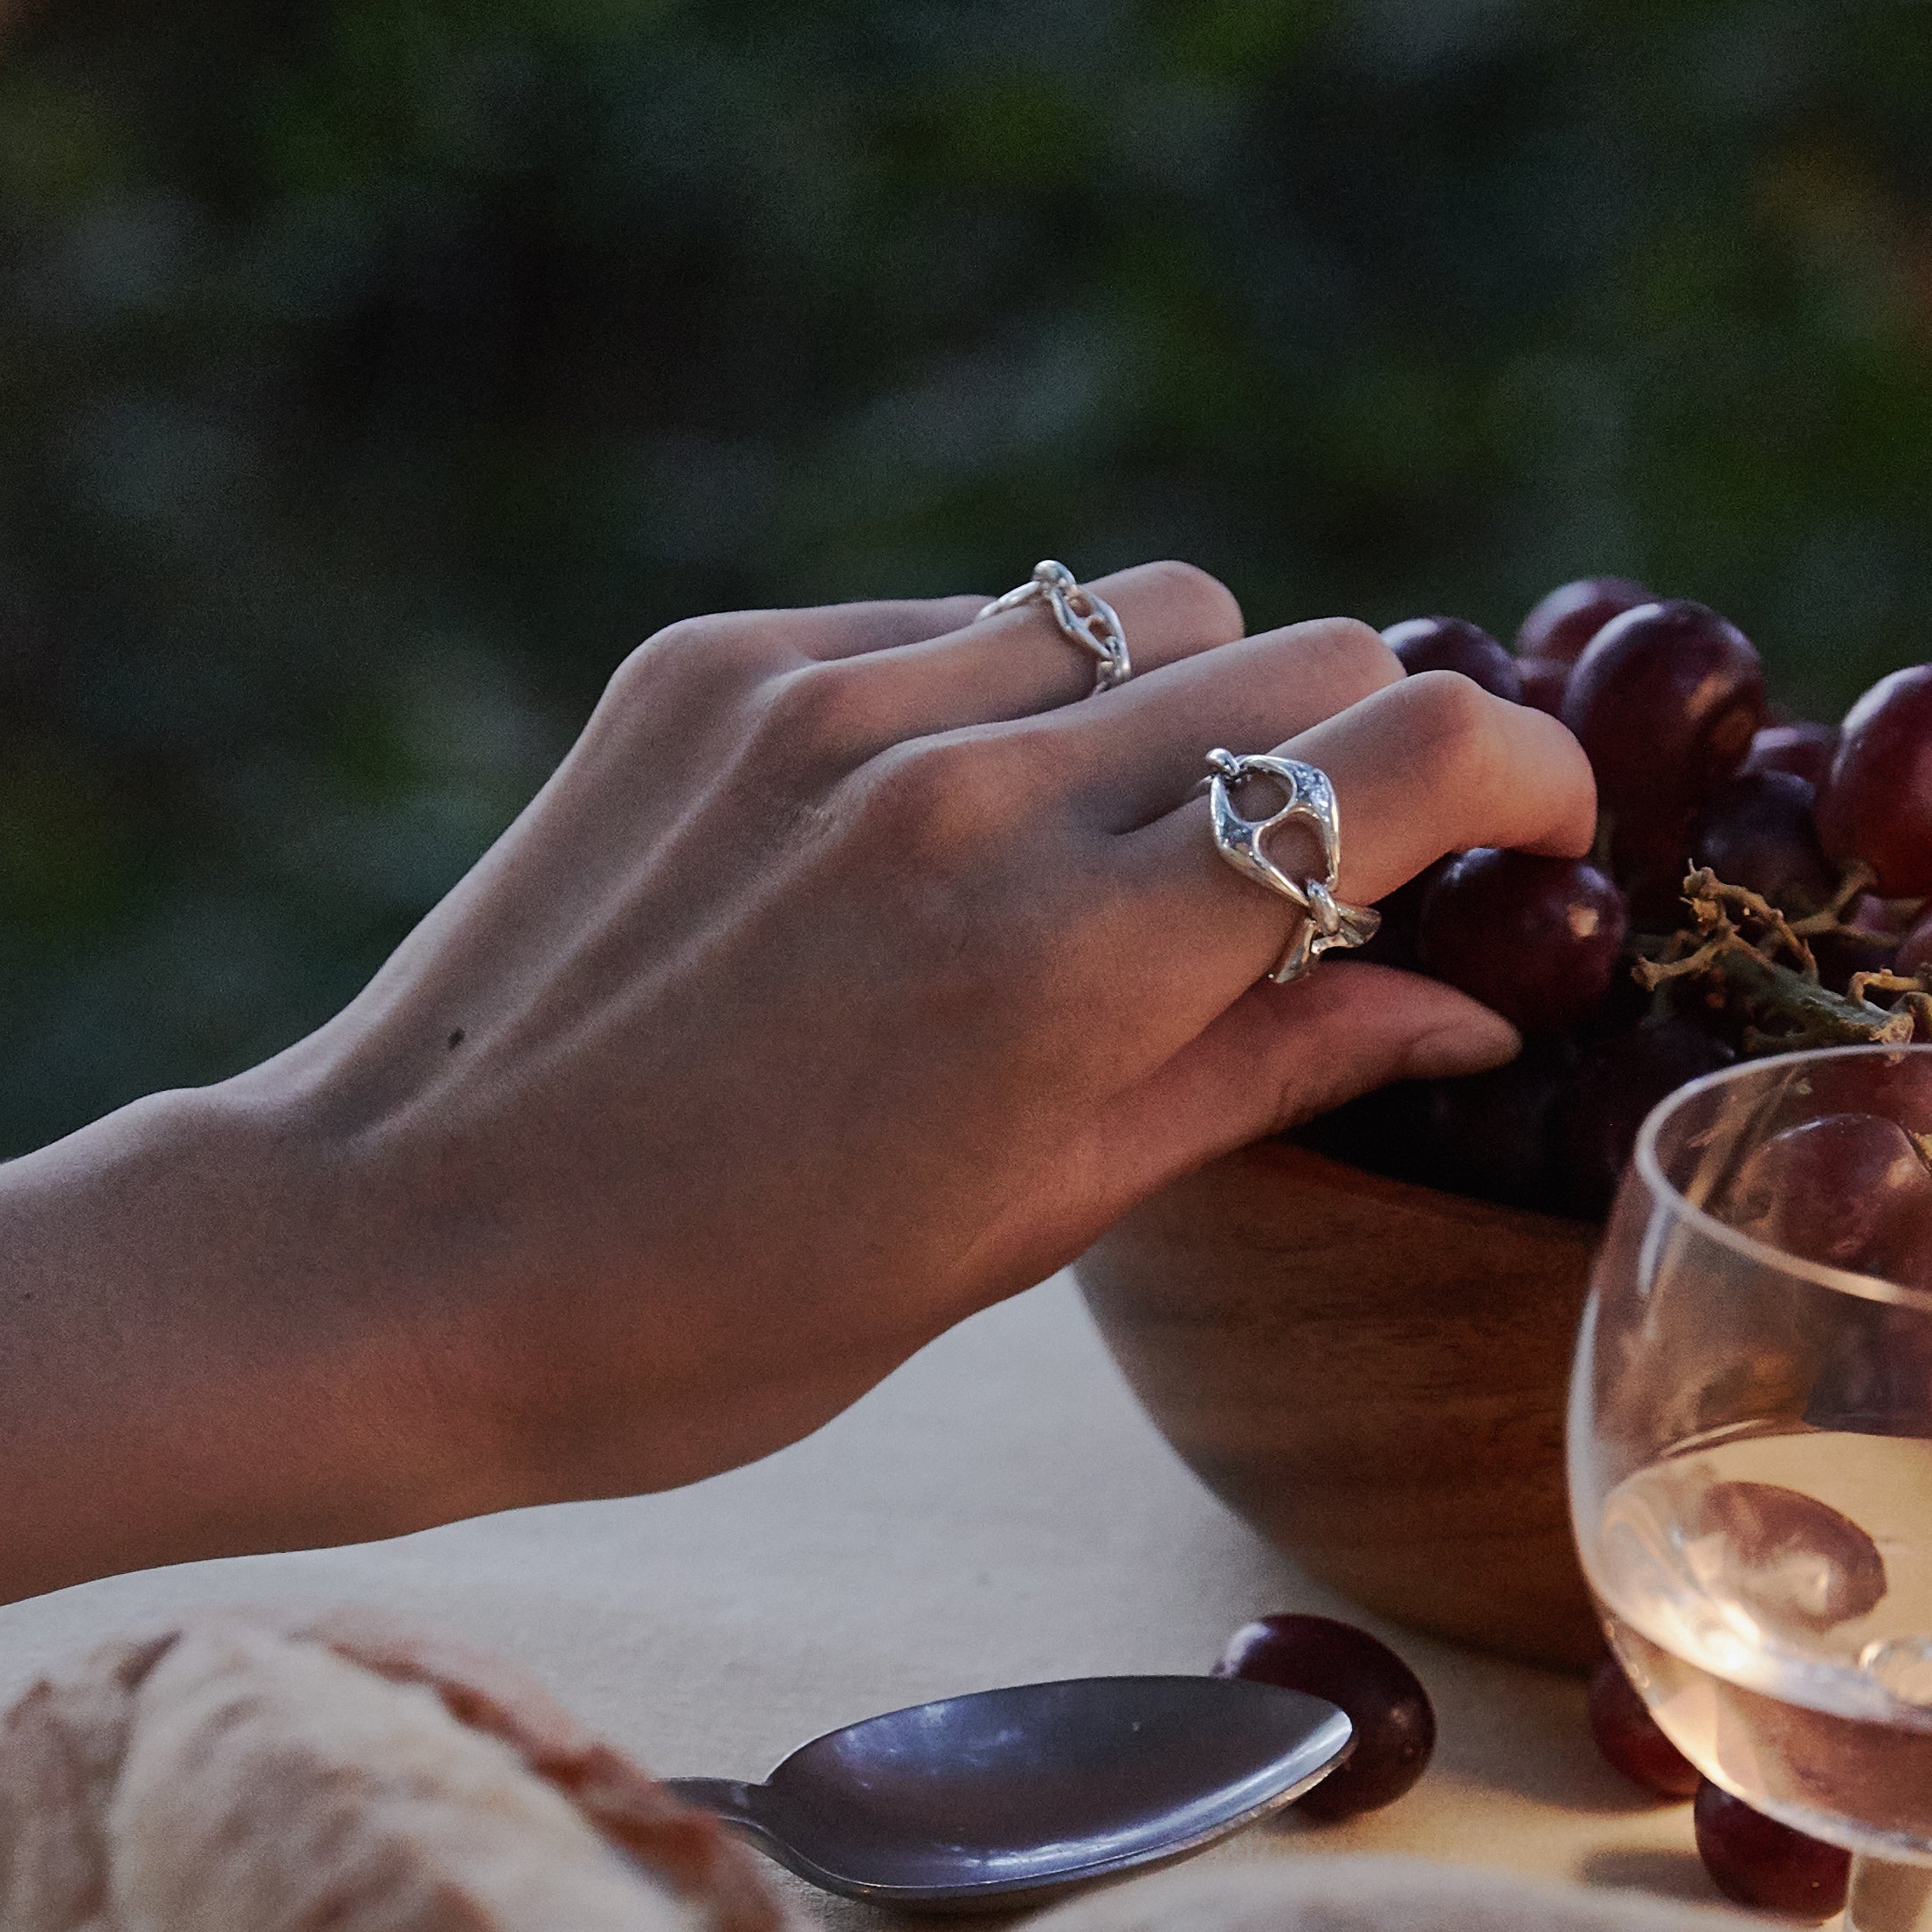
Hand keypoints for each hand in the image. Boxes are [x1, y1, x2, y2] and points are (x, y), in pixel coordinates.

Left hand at [225, 566, 1591, 1499]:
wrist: (387, 1259)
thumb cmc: (705, 1320)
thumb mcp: (1016, 1238)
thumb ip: (1250, 1080)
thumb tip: (1463, 1007)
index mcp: (1071, 966)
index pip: (1402, 759)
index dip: (1524, 778)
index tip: (1544, 834)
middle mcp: (969, 791)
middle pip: (1295, 657)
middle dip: (1368, 749)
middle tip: (1341, 869)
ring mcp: (831, 701)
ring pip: (1132, 611)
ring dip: (1187, 707)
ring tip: (1129, 848)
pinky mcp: (716, 664)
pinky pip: (952, 619)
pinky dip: (1007, 698)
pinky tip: (943, 832)